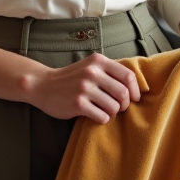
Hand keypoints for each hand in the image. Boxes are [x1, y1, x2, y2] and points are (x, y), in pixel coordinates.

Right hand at [25, 53, 141, 123]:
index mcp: (98, 61)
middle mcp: (92, 72)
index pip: (128, 76)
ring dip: (113, 112)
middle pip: (123, 93)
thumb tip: (136, 87)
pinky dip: (103, 118)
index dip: (135, 90)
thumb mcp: (90, 66)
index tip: (134, 98)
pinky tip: (95, 115)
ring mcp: (84, 88)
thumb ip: (110, 72)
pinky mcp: (77, 103)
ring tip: (105, 110)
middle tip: (119, 107)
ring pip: (114, 107)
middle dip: (125, 104)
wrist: (42, 85)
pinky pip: (102, 116)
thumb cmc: (71, 78)